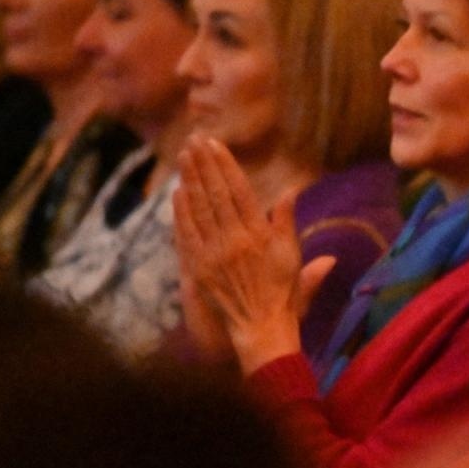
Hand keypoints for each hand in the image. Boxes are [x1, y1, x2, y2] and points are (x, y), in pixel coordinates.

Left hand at [174, 137, 331, 374]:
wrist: (262, 327)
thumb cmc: (283, 292)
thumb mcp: (291, 255)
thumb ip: (286, 222)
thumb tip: (291, 190)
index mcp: (260, 235)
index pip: (239, 191)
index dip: (225, 165)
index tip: (215, 144)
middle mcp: (235, 241)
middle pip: (216, 195)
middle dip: (204, 165)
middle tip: (194, 140)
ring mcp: (214, 255)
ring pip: (199, 209)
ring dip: (190, 180)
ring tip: (185, 156)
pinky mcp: (199, 268)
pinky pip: (187, 234)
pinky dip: (181, 211)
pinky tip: (178, 192)